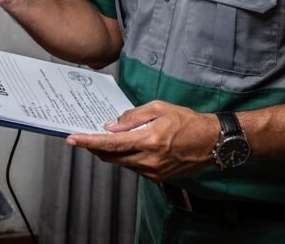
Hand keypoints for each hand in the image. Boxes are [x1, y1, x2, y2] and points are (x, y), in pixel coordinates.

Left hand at [64, 101, 219, 181]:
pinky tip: (126, 146)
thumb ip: (132, 117)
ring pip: (121, 163)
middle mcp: (148, 160)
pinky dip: (125, 157)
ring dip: (110, 153)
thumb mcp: (158, 108)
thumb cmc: (187, 121)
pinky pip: (133, 167)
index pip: (109, 144)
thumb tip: (111, 125)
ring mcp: (153, 171)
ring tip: (105, 139)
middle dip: (95, 147)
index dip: (87, 142)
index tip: (72, 139)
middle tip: (84, 137)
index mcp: (147, 141)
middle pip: (111, 157)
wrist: (212, 142)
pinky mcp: (158, 177)